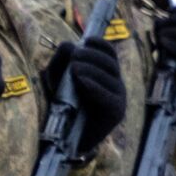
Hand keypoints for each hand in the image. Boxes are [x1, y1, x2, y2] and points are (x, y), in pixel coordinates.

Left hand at [44, 38, 126, 155]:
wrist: (68, 135)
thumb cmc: (64, 103)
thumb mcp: (57, 77)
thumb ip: (61, 60)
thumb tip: (71, 45)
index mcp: (105, 72)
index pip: (110, 53)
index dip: (100, 44)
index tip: (86, 40)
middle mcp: (116, 83)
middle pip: (110, 63)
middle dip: (92, 56)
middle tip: (75, 55)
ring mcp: (118, 98)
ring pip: (111, 78)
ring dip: (92, 69)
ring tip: (74, 68)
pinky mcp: (116, 112)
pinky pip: (110, 97)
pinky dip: (95, 86)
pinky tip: (82, 81)